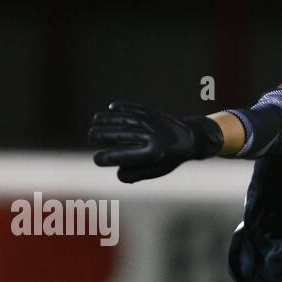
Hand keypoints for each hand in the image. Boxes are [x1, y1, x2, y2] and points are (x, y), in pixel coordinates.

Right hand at [87, 101, 219, 182]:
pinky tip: (111, 108)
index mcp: (154, 154)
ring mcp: (151, 122)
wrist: (190, 139)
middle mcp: (152, 137)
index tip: (96, 159)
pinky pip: (133, 108)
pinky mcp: (152, 112)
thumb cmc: (168, 158)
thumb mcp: (156, 170)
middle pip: (121, 135)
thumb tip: (117, 174)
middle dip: (102, 135)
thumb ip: (137, 174)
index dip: (107, 158)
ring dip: (107, 119)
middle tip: (91, 136)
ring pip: (124, 119)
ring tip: (94, 121)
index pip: (124, 156)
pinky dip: (122, 107)